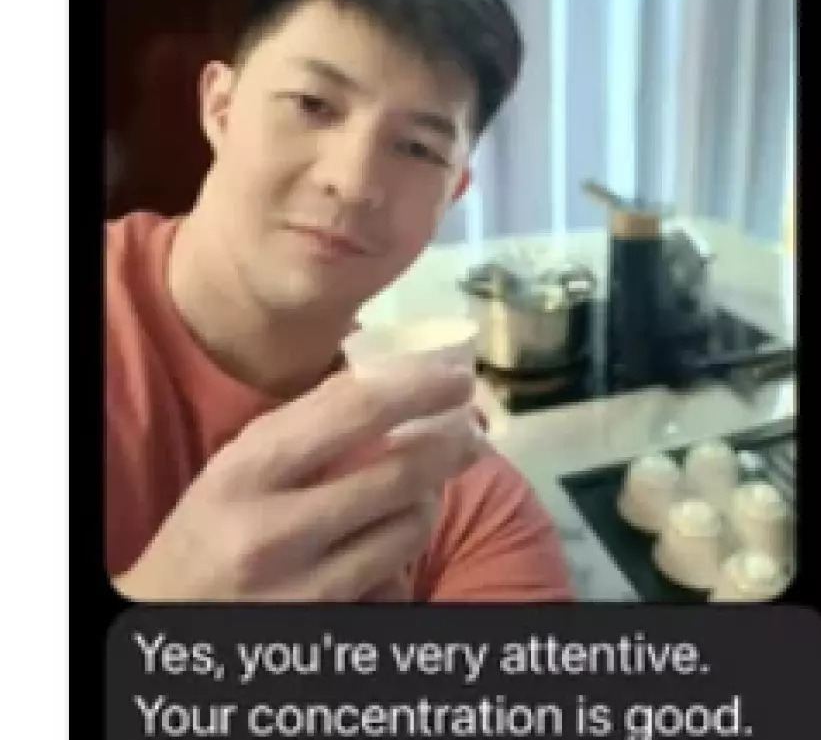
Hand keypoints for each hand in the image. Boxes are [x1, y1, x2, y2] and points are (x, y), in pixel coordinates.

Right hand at [114, 358, 480, 601]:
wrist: (164, 622)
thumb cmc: (209, 528)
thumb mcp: (238, 465)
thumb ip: (304, 427)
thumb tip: (392, 382)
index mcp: (249, 469)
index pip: (353, 410)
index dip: (418, 388)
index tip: (456, 377)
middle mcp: (275, 529)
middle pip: (397, 474)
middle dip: (448, 446)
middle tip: (470, 432)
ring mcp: (302, 589)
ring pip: (406, 529)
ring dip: (428, 501)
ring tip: (422, 489)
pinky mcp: (325, 628)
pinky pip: (392, 580)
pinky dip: (402, 554)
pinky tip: (391, 541)